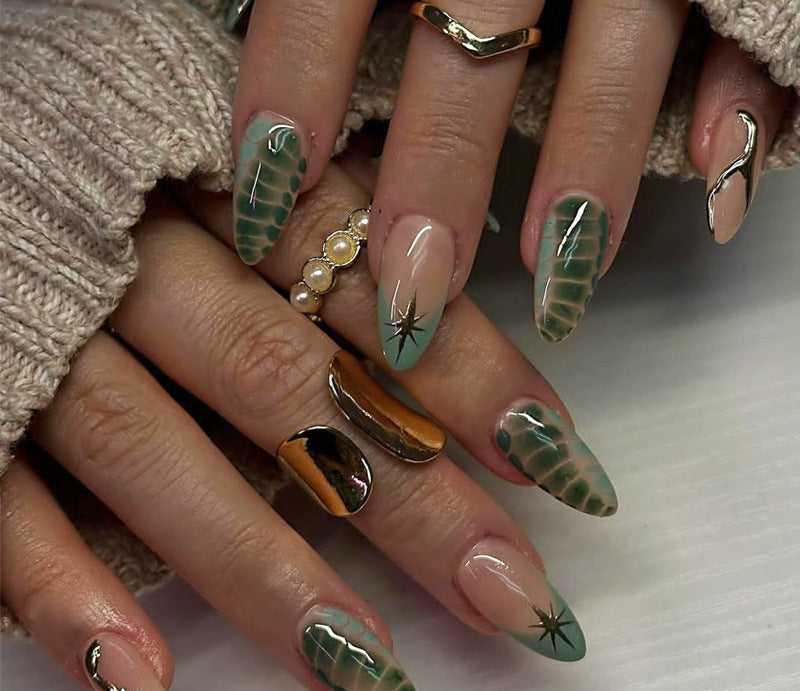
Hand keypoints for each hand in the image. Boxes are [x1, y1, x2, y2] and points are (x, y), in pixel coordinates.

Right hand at [1, 155, 616, 690]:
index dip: (470, 377)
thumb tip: (449, 321)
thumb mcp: (244, 163)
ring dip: (265, 572)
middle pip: (289, 387)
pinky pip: (3, 506)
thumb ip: (333, 231)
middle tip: (513, 600)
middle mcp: (137, 262)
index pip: (368, 287)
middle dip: (408, 500)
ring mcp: (44, 339)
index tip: (558, 465)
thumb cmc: (133, 156)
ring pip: (155, 456)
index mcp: (219, 188)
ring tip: (371, 678)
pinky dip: (66, 594)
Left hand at [227, 1, 790, 364]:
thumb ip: (330, 13)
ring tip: (558, 284)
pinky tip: (714, 180)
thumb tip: (268, 122)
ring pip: (618, 46)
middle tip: (412, 296)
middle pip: (472, 49)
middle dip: (437, 177)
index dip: (291, 90)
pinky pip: (742, 29)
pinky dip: (739, 100)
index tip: (263, 203)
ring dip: (587, 170)